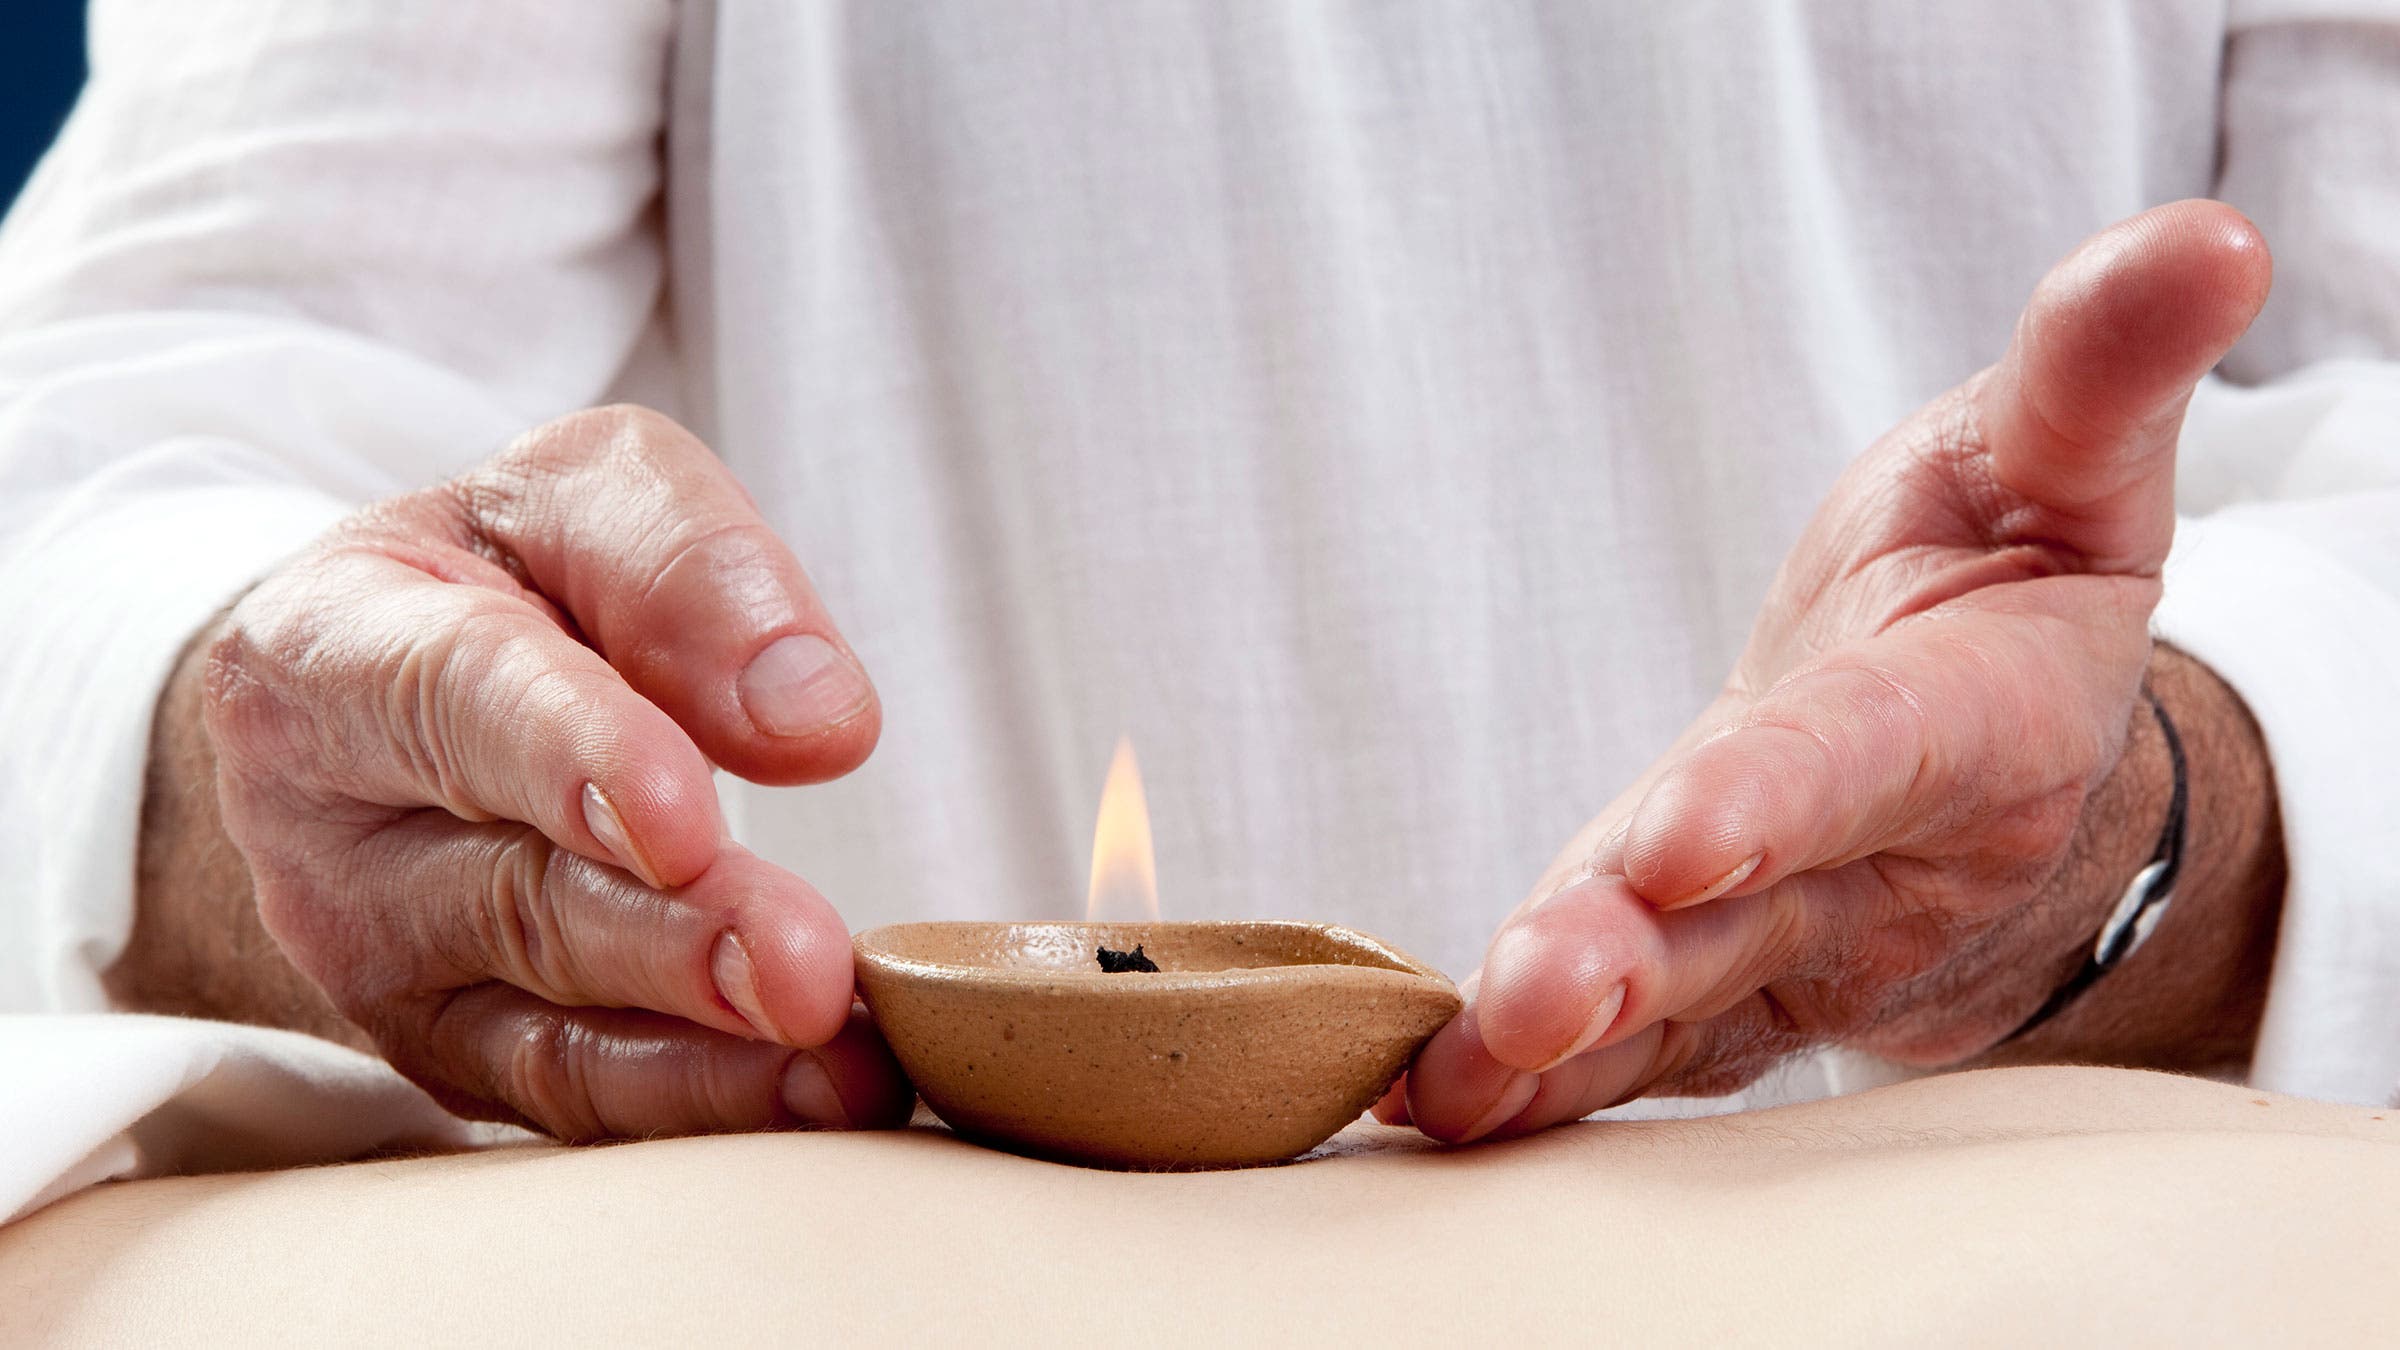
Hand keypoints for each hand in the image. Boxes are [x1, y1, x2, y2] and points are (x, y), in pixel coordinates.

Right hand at [113, 406, 912, 1139]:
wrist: (389, 687)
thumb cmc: (503, 576)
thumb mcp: (585, 498)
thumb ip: (692, 571)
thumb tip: (812, 714)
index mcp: (332, 646)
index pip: (452, 698)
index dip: (574, 759)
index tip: (690, 818)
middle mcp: (331, 826)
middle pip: (514, 892)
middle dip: (673, 935)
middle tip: (805, 970)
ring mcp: (382, 959)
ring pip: (545, 1024)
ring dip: (707, 1046)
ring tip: (839, 1049)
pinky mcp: (450, 1049)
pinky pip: (574, 1096)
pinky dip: (700, 1101)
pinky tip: (816, 1090)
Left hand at [1399, 201, 2286, 1141]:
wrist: (1993, 748)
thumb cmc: (2005, 584)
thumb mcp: (2066, 459)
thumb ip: (2098, 367)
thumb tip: (2208, 236)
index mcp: (1964, 724)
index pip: (1856, 758)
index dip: (1773, 800)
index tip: (1678, 843)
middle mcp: (1876, 863)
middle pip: (1747, 919)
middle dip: (1634, 960)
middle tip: (1523, 1002)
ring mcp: (1793, 944)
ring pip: (1676, 1005)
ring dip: (1563, 1051)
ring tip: (1451, 1090)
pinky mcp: (1723, 990)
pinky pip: (1636, 1048)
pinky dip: (1539, 1087)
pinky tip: (1437, 1108)